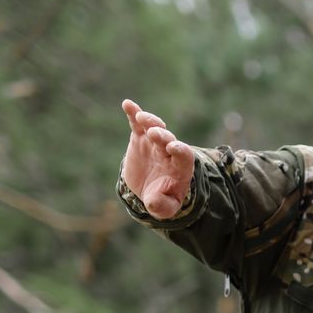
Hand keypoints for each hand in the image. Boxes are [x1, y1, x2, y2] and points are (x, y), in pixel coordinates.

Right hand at [121, 99, 196, 218]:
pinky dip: (134, 114)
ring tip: (141, 118)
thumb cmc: (161, 198)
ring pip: (156, 127)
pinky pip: (138, 124)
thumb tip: (153, 202)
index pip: (185, 156)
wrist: (149, 187)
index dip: (180, 150)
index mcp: (180, 168)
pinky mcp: (140, 138)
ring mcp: (155, 143)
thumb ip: (161, 206)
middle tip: (154, 134)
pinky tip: (127, 104)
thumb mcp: (163, 208)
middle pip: (169, 139)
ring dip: (150, 121)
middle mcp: (169, 152)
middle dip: (162, 136)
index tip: (173, 148)